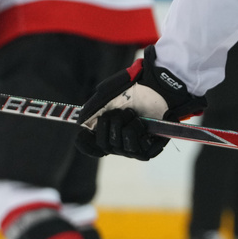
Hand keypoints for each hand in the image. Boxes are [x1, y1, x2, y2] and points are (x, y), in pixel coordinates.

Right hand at [75, 45, 205, 160]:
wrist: (159, 87)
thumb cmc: (134, 89)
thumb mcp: (108, 93)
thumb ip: (92, 107)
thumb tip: (79, 123)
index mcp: (106, 131)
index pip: (91, 147)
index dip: (86, 143)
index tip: (83, 133)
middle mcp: (118, 142)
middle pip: (104, 145)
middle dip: (109, 124)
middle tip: (120, 111)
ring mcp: (133, 148)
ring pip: (120, 147)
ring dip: (126, 125)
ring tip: (135, 114)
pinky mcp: (148, 151)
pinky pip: (137, 149)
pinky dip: (138, 131)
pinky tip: (144, 123)